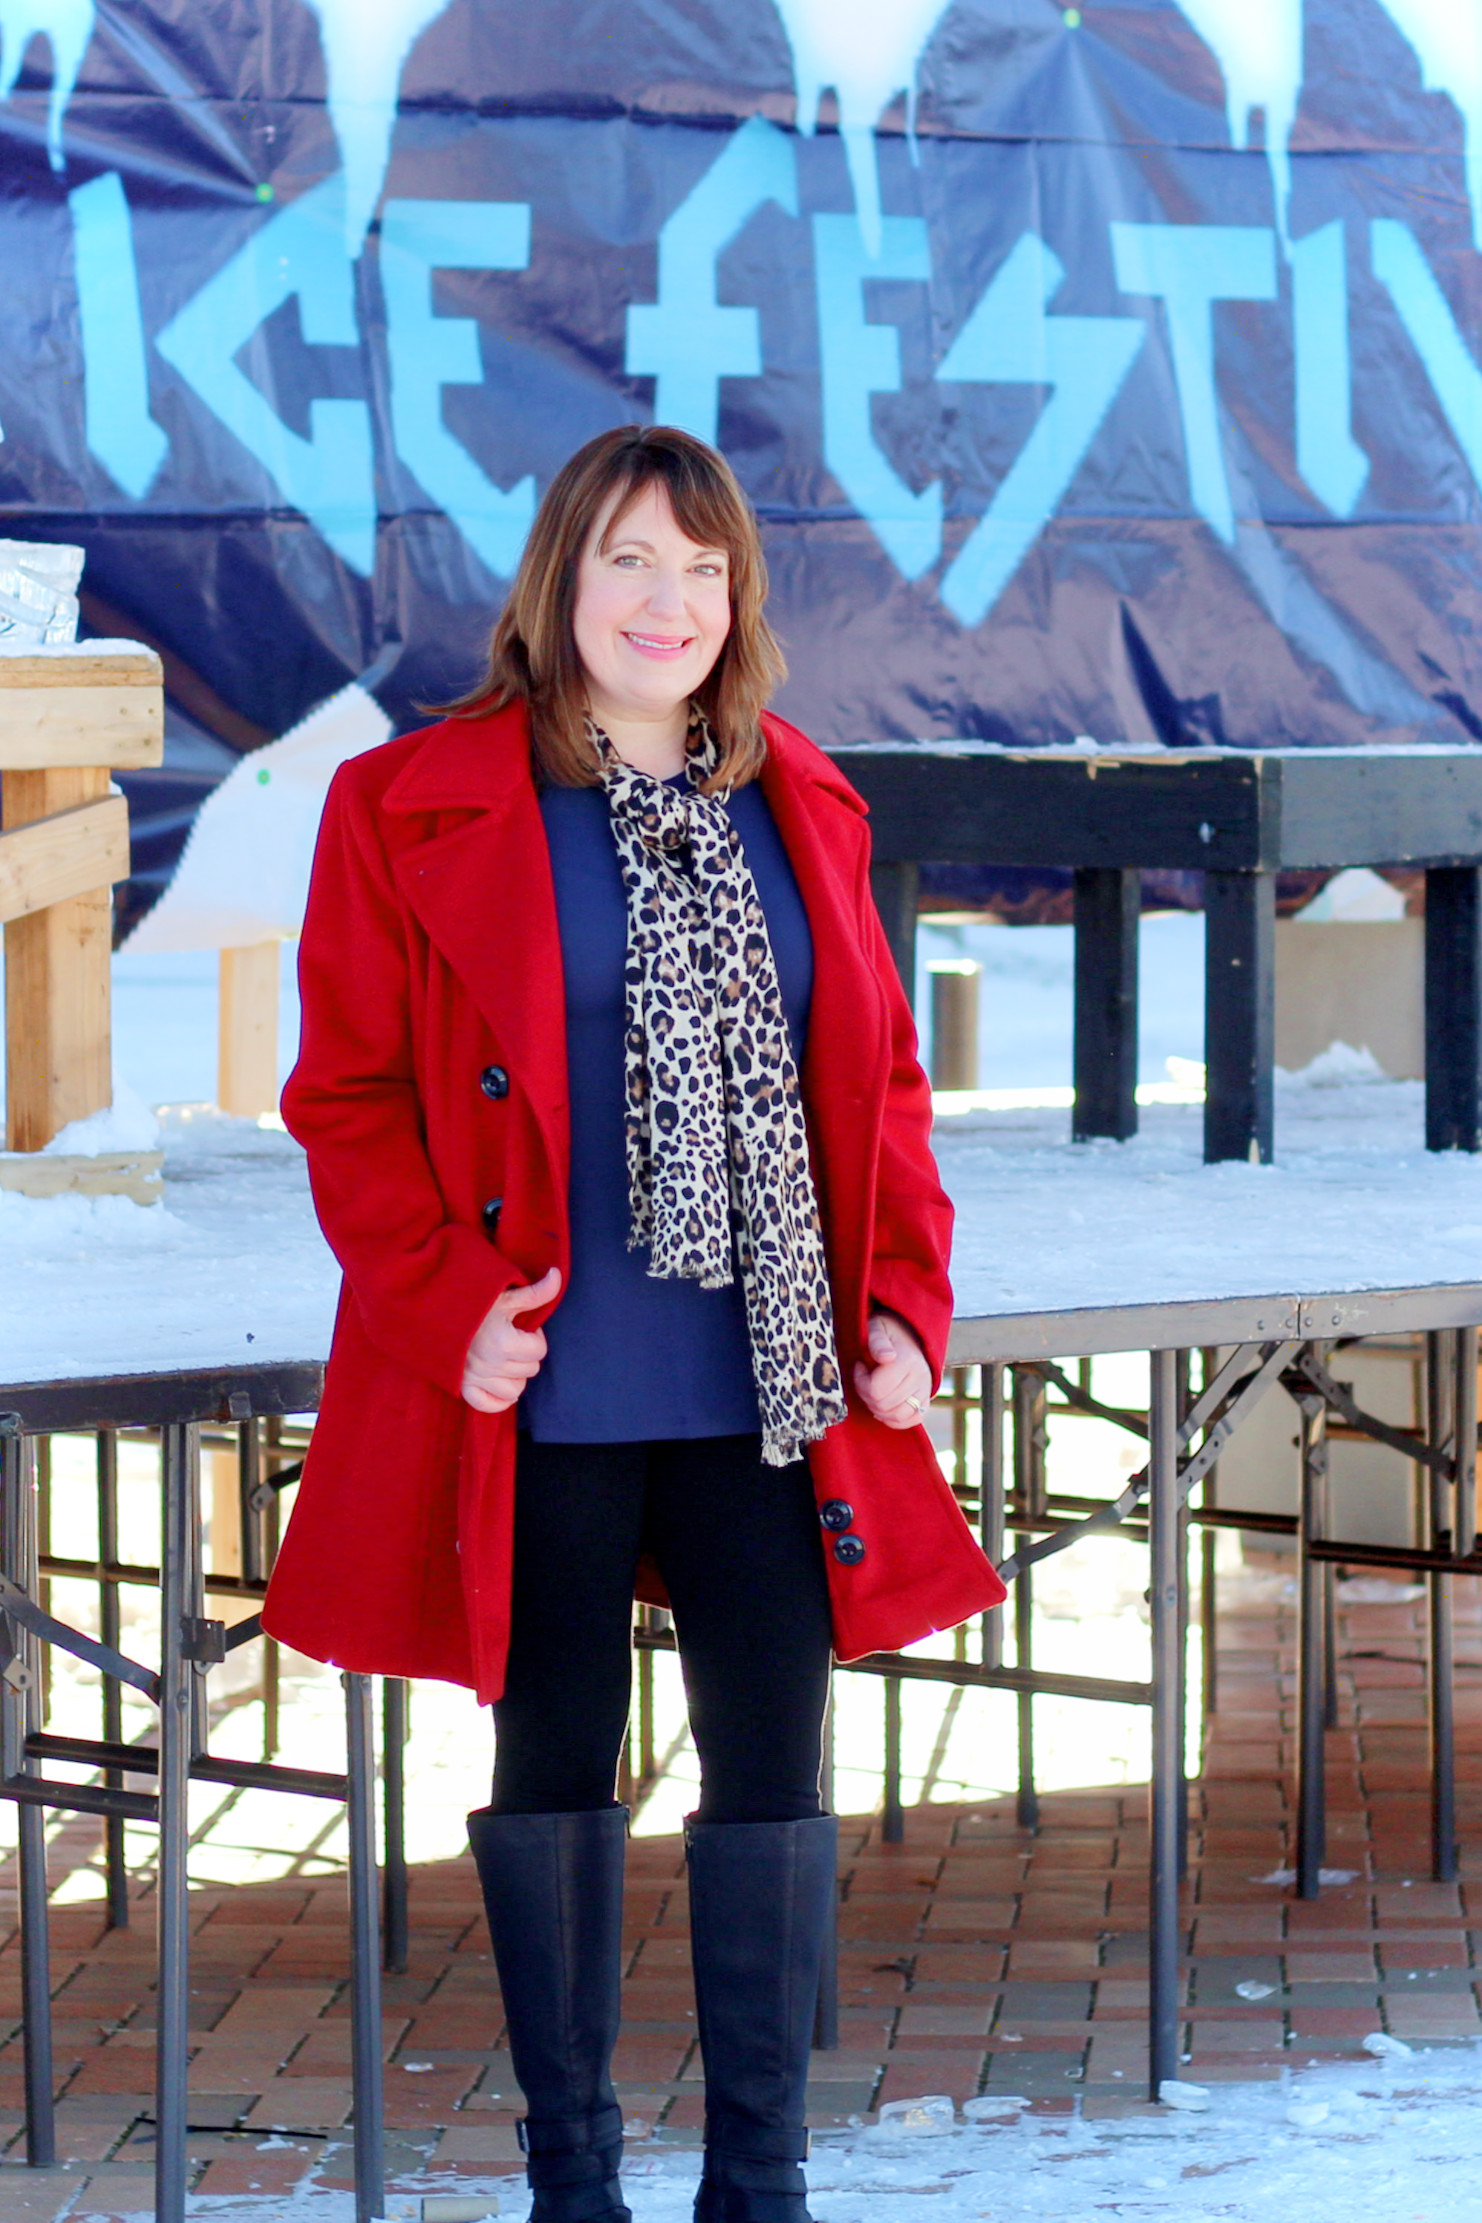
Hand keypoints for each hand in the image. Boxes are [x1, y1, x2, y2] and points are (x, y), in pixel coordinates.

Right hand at [461, 1267, 561, 1412]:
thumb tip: (557, 1275)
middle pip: (530, 1370)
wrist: (436, 1307)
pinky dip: (497, 1399)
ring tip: (505, 1357)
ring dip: (515, 1376)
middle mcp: (490, 1364)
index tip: (520, 1326)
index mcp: (503, 1342)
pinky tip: (500, 1383)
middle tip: (511, 1338)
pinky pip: (487, 1404)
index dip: (534, 1337)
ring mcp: (476, 1377)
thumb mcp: (506, 1295)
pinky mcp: (463, 1384)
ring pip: (514, 1390)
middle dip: (526, 1354)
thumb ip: (535, 1292)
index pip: (539, 1351)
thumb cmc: (473, 1300)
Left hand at [852, 1310, 931, 1429]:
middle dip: (866, 1394)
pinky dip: (892, 1418)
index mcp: (908, 1360)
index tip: (860, 1366)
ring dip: (877, 1408)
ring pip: (896, 1416)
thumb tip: (886, 1357)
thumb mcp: (877, 1328)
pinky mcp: (926, 1402)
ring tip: (874, 1390)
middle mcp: (920, 1378)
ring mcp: (925, 1392)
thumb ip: (878, 1341)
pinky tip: (883, 1404)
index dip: (860, 1381)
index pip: (876, 1389)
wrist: (909, 1336)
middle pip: (883, 1405)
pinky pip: (910, 1421)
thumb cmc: (886, 1333)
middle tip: (865, 1377)